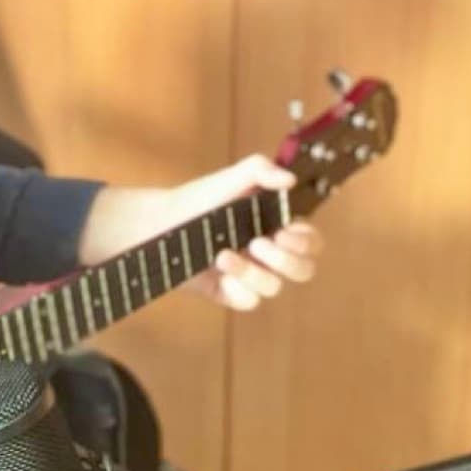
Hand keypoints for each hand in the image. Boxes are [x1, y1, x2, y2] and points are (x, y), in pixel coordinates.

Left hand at [169, 154, 323, 311]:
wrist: (160, 222)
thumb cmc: (199, 198)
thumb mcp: (230, 177)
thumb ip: (260, 169)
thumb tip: (290, 180)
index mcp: (276, 226)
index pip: (310, 242)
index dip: (305, 242)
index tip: (283, 231)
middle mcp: (268, 253)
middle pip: (303, 270)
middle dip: (286, 261)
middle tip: (257, 243)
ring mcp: (251, 275)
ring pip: (274, 288)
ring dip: (253, 272)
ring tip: (223, 255)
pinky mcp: (230, 292)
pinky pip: (249, 301)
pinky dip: (237, 288)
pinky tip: (219, 271)